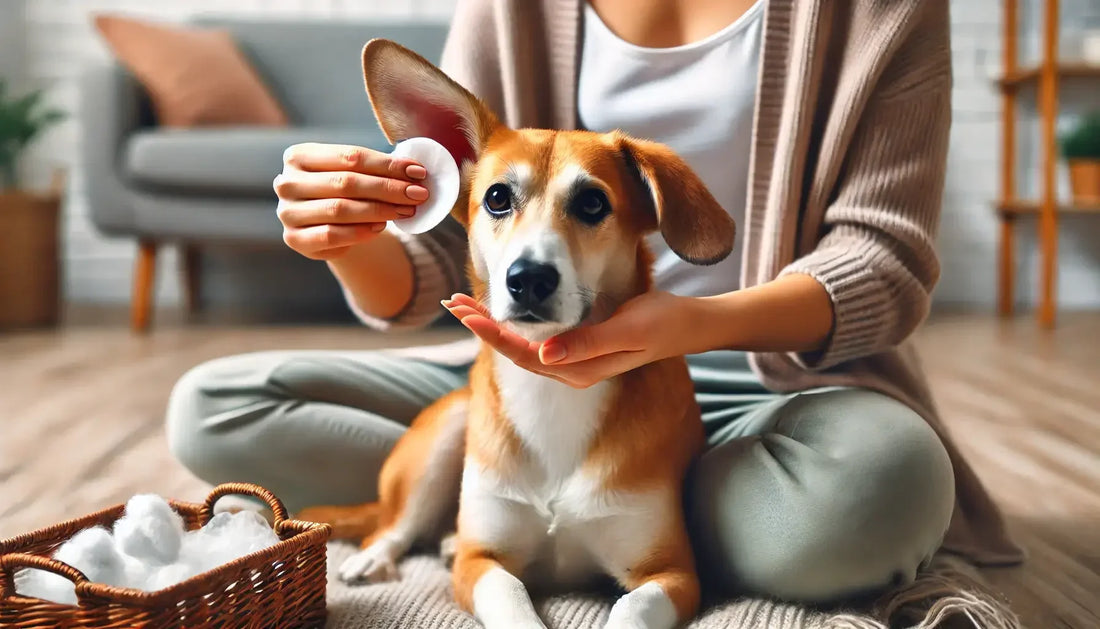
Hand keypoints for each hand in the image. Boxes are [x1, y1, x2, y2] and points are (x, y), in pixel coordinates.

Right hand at [274, 143, 430, 259]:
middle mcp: (287, 182)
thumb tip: (415, 170)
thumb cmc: (343, 191)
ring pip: (339, 209)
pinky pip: (331, 235)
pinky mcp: (294, 238)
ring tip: (406, 210)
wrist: (325, 224)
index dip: (387, 164)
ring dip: (379, 210)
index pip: (350, 156)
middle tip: (418, 194)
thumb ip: (377, 169)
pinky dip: (360, 232)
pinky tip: (381, 227)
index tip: (418, 172)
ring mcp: (287, 212)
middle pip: (345, 183)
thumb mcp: (354, 173)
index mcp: (299, 155)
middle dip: (388, 188)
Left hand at [442, 291, 699, 388]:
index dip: (493, 334)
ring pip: (522, 347)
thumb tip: (544, 355)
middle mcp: (572, 370)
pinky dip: (514, 325)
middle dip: (483, 328)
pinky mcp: (579, 349)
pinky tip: (500, 313)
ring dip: (494, 326)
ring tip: (465, 306)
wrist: (690, 326)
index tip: (468, 314)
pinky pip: (536, 340)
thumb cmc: (662, 322)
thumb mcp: (628, 328)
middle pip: (516, 352)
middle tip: (452, 303)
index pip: (524, 354)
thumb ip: (587, 343)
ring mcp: (575, 362)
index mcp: (580, 369)